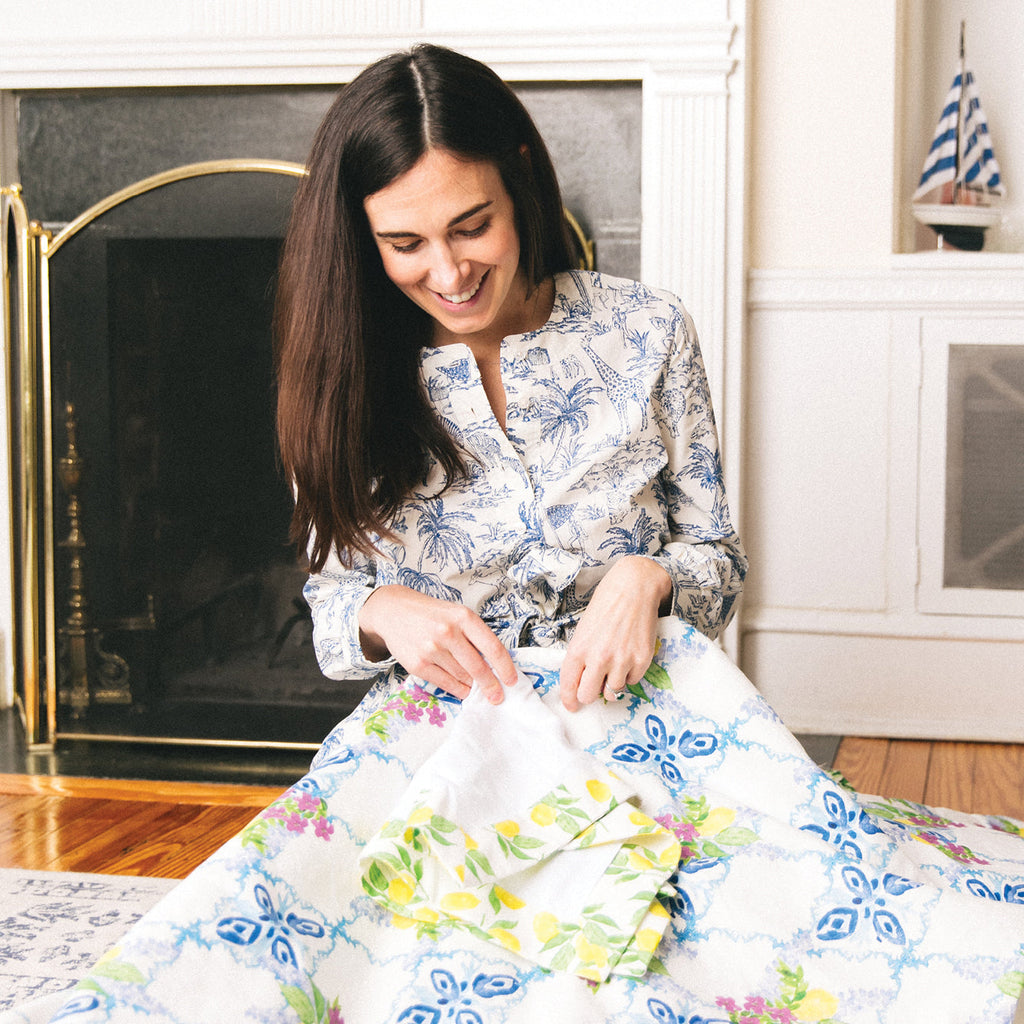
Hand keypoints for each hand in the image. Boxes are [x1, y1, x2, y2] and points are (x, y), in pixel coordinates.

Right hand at [358, 585, 516, 703]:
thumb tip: (495, 665)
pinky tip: (463, 690)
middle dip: (491, 686)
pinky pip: (445, 683)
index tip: (512, 680)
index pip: (492, 647)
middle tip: (498, 697)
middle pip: (478, 667)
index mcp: (463, 617)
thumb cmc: (432, 614)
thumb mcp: (457, 614)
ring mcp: (432, 649)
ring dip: (472, 687)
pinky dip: (457, 690)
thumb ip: (474, 636)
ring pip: (462, 677)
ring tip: (477, 689)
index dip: (505, 667)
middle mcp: (448, 632)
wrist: (393, 612)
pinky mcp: (418, 664)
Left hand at [559, 556, 671, 711]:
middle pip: (589, 696)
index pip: (569, 686)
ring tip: (614, 663)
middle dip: (590, 694)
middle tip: (594, 685)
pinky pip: (632, 680)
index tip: (572, 706)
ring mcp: (621, 660)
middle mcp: (598, 658)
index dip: (569, 700)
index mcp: (578, 649)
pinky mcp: (641, 659)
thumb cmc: (605, 606)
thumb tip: (582, 681)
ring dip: (611, 682)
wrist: (633, 588)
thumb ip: (581, 657)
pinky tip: (628, 654)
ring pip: (612, 691)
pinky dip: (629, 673)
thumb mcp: (583, 630)